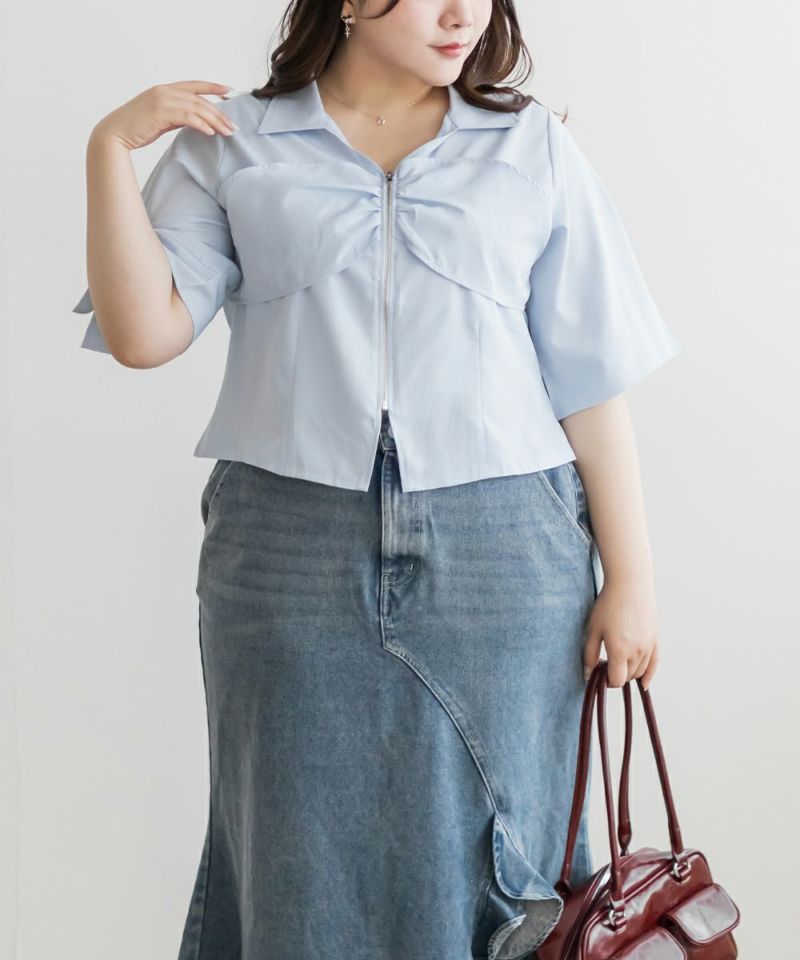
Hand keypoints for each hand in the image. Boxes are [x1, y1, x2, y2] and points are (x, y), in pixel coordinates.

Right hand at [89, 80, 237, 151]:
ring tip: (227, 132)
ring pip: (196, 108)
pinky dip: (201, 124)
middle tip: (233, 127)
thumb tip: (195, 121)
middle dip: (219, 113)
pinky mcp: (160, 112)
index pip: (194, 85)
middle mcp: (164, 91)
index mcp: (164, 90)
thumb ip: (176, 116)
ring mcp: (162, 100)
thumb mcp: (160, 119)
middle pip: (200, 99)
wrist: (114, 134)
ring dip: (215, 121)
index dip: (213, 86)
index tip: (230, 91)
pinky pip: (187, 117)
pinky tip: (211, 133)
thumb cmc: (136, 129)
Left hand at [582, 578, 659, 689]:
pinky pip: (654, 664)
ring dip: (629, 673)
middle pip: (628, 677)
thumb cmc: (608, 605)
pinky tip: (643, 683)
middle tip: (606, 664)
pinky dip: (648, 675)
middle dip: (616, 676)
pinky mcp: (655, 639)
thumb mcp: (593, 629)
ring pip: (640, 671)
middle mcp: (637, 651)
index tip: (600, 672)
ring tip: (618, 662)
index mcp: (620, 650)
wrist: (630, 584)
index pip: (616, 680)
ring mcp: (649, 646)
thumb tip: (588, 675)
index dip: (606, 681)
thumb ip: (590, 655)